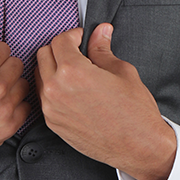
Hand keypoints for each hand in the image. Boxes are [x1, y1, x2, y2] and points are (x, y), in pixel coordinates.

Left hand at [35, 24, 176, 179]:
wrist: (139, 147)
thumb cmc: (135, 112)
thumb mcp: (122, 72)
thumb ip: (102, 49)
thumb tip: (100, 32)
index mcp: (74, 72)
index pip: (60, 41)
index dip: (73, 35)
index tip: (82, 38)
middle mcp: (57, 89)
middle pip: (43, 54)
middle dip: (60, 49)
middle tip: (77, 52)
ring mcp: (52, 108)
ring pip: (40, 75)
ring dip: (53, 68)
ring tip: (74, 71)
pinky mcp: (52, 123)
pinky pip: (43, 96)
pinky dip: (53, 88)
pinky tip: (72, 90)